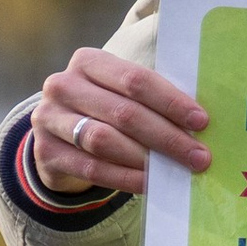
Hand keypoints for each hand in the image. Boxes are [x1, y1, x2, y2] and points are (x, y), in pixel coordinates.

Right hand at [26, 48, 208, 201]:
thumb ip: (148, 98)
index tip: (201, 122)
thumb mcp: (118, 92)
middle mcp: (62, 85)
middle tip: (198, 156)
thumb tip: (197, 122)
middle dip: (167, 136)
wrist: (58, 137)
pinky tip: (151, 184)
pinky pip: (92, 168)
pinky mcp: (46, 152)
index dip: (170, 101)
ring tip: (177, 170)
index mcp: (88, 61)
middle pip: (123, 112)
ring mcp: (49, 118)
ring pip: (105, 141)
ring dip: (147, 159)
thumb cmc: (103, 110)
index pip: (134, 79)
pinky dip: (126, 178)